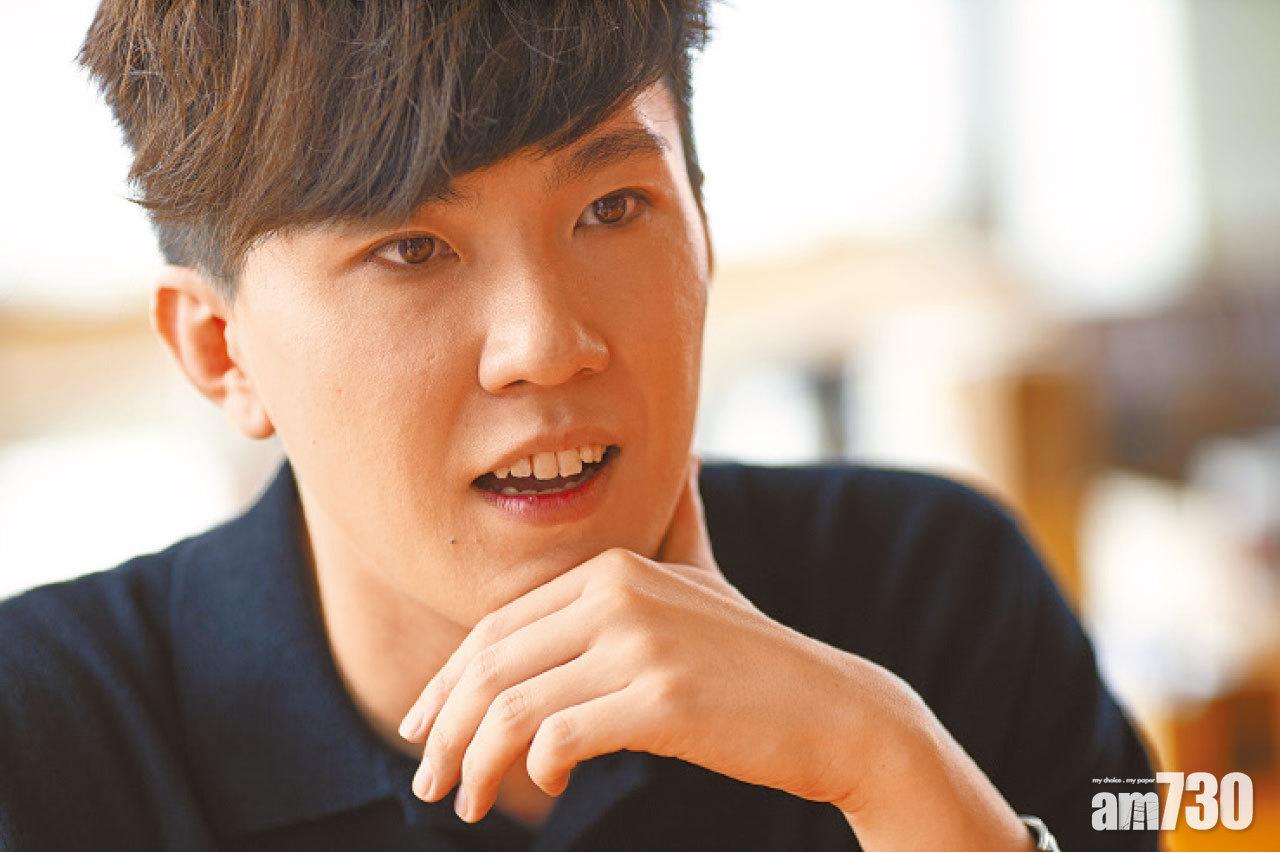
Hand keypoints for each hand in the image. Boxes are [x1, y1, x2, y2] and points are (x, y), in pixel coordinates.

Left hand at [396, 453, 870, 822]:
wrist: (834, 707)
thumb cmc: (754, 655)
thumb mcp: (706, 574)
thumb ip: (680, 522)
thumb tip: (687, 463)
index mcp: (611, 567)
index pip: (496, 627)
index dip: (448, 683)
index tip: (424, 727)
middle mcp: (618, 593)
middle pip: (491, 665)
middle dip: (444, 730)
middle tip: (428, 781)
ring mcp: (641, 643)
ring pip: (513, 706)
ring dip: (473, 764)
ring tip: (465, 804)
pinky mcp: (662, 698)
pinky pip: (561, 737)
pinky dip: (537, 770)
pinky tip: (546, 789)